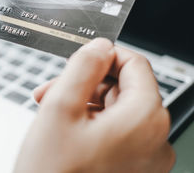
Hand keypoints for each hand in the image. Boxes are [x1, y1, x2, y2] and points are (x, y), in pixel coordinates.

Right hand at [14, 38, 174, 172]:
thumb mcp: (60, 109)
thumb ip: (82, 68)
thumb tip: (99, 46)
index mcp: (144, 119)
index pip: (134, 64)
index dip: (102, 57)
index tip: (77, 62)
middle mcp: (155, 140)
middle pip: (124, 88)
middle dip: (85, 84)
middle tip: (53, 91)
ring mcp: (146, 159)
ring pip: (116, 110)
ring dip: (83, 104)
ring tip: (52, 112)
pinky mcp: (133, 169)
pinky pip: (117, 133)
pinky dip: (90, 125)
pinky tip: (64, 130)